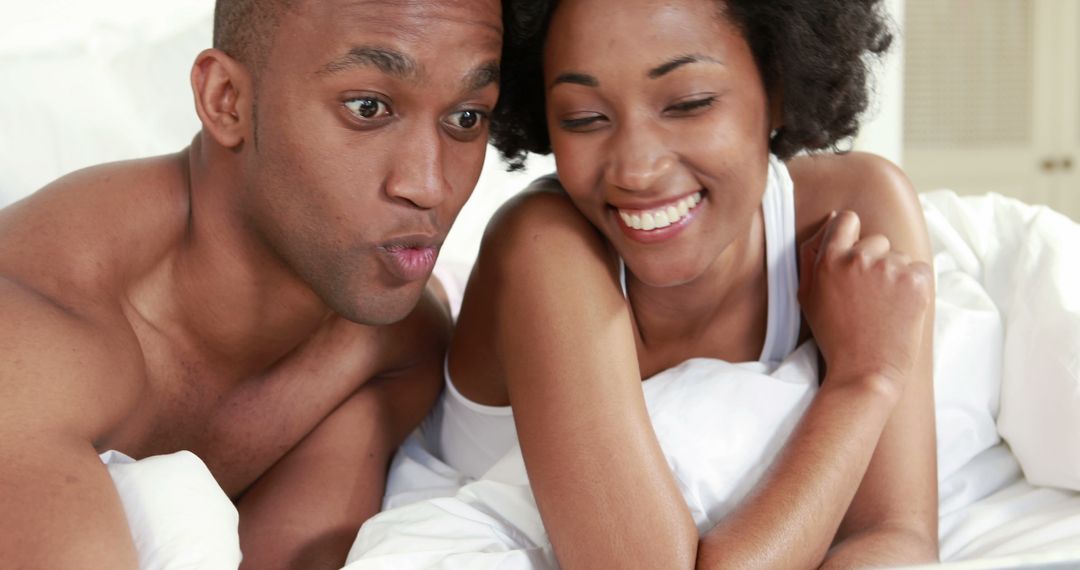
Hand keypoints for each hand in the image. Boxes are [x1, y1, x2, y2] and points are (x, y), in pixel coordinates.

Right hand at [798, 211, 932, 397]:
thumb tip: (832, 220)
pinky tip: (902, 309)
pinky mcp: (916, 280)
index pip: (847, 221)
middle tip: (869, 297)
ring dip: (896, 277)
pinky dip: (915, 287)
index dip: (853, 237)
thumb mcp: (809, 296)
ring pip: (899, 257)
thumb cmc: (835, 337)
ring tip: (885, 307)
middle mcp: (858, 258)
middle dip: (876, 262)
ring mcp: (889, 268)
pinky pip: (920, 270)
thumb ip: (813, 257)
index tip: (856, 257)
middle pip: (876, 241)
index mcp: (829, 259)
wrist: (864, 372)